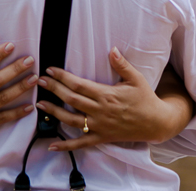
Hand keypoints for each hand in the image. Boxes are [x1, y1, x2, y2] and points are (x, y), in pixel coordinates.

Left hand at [35, 48, 193, 150]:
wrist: (156, 123)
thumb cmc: (145, 99)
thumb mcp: (136, 78)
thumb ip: (122, 65)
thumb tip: (112, 49)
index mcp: (106, 94)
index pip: (79, 84)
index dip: (63, 77)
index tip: (50, 70)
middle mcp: (100, 111)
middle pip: (71, 99)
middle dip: (54, 89)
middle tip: (39, 81)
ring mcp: (99, 126)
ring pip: (71, 120)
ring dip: (54, 112)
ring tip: (40, 104)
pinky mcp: (102, 138)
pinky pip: (81, 143)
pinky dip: (66, 145)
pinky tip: (52, 145)